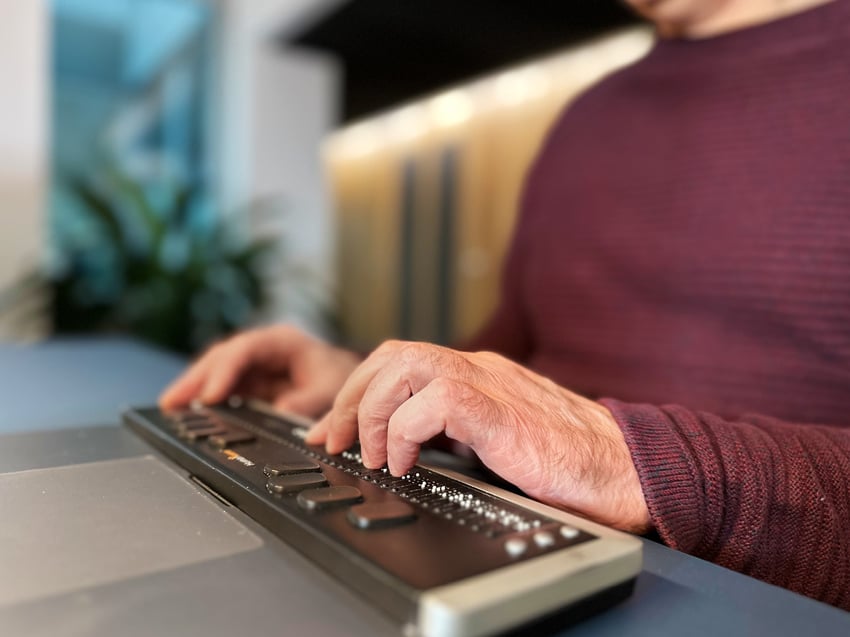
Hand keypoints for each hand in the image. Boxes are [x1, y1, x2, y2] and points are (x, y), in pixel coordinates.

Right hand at [159, 324, 360, 416]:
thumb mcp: (333, 390)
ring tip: (171, 407)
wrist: (353, 384)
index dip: (225, 371)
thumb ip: (309, 400)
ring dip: (195, 388)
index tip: (211, 395)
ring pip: (217, 371)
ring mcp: (255, 365)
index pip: (246, 350)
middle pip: (222, 357)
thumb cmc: (344, 379)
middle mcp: (263, 349)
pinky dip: (207, 399)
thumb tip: (282, 409)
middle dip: (197, 378)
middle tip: (172, 401)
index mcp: (283, 341)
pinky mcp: (252, 382)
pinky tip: (189, 412)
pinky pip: (225, 388)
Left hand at [306, 340, 649, 531]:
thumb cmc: (564, 462)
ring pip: (403, 367)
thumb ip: (454, 432)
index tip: (332, 428)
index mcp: (476, 375)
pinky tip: (405, 464)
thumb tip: (406, 446)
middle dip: (350, 397)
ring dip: (373, 413)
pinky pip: (431, 404)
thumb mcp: (494, 441)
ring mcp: (489, 383)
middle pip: (391, 355)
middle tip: (333, 439)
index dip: (357, 391)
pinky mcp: (498, 409)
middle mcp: (478, 369)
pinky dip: (403, 434)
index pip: (399, 361)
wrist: (621, 468)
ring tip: (372, 454)